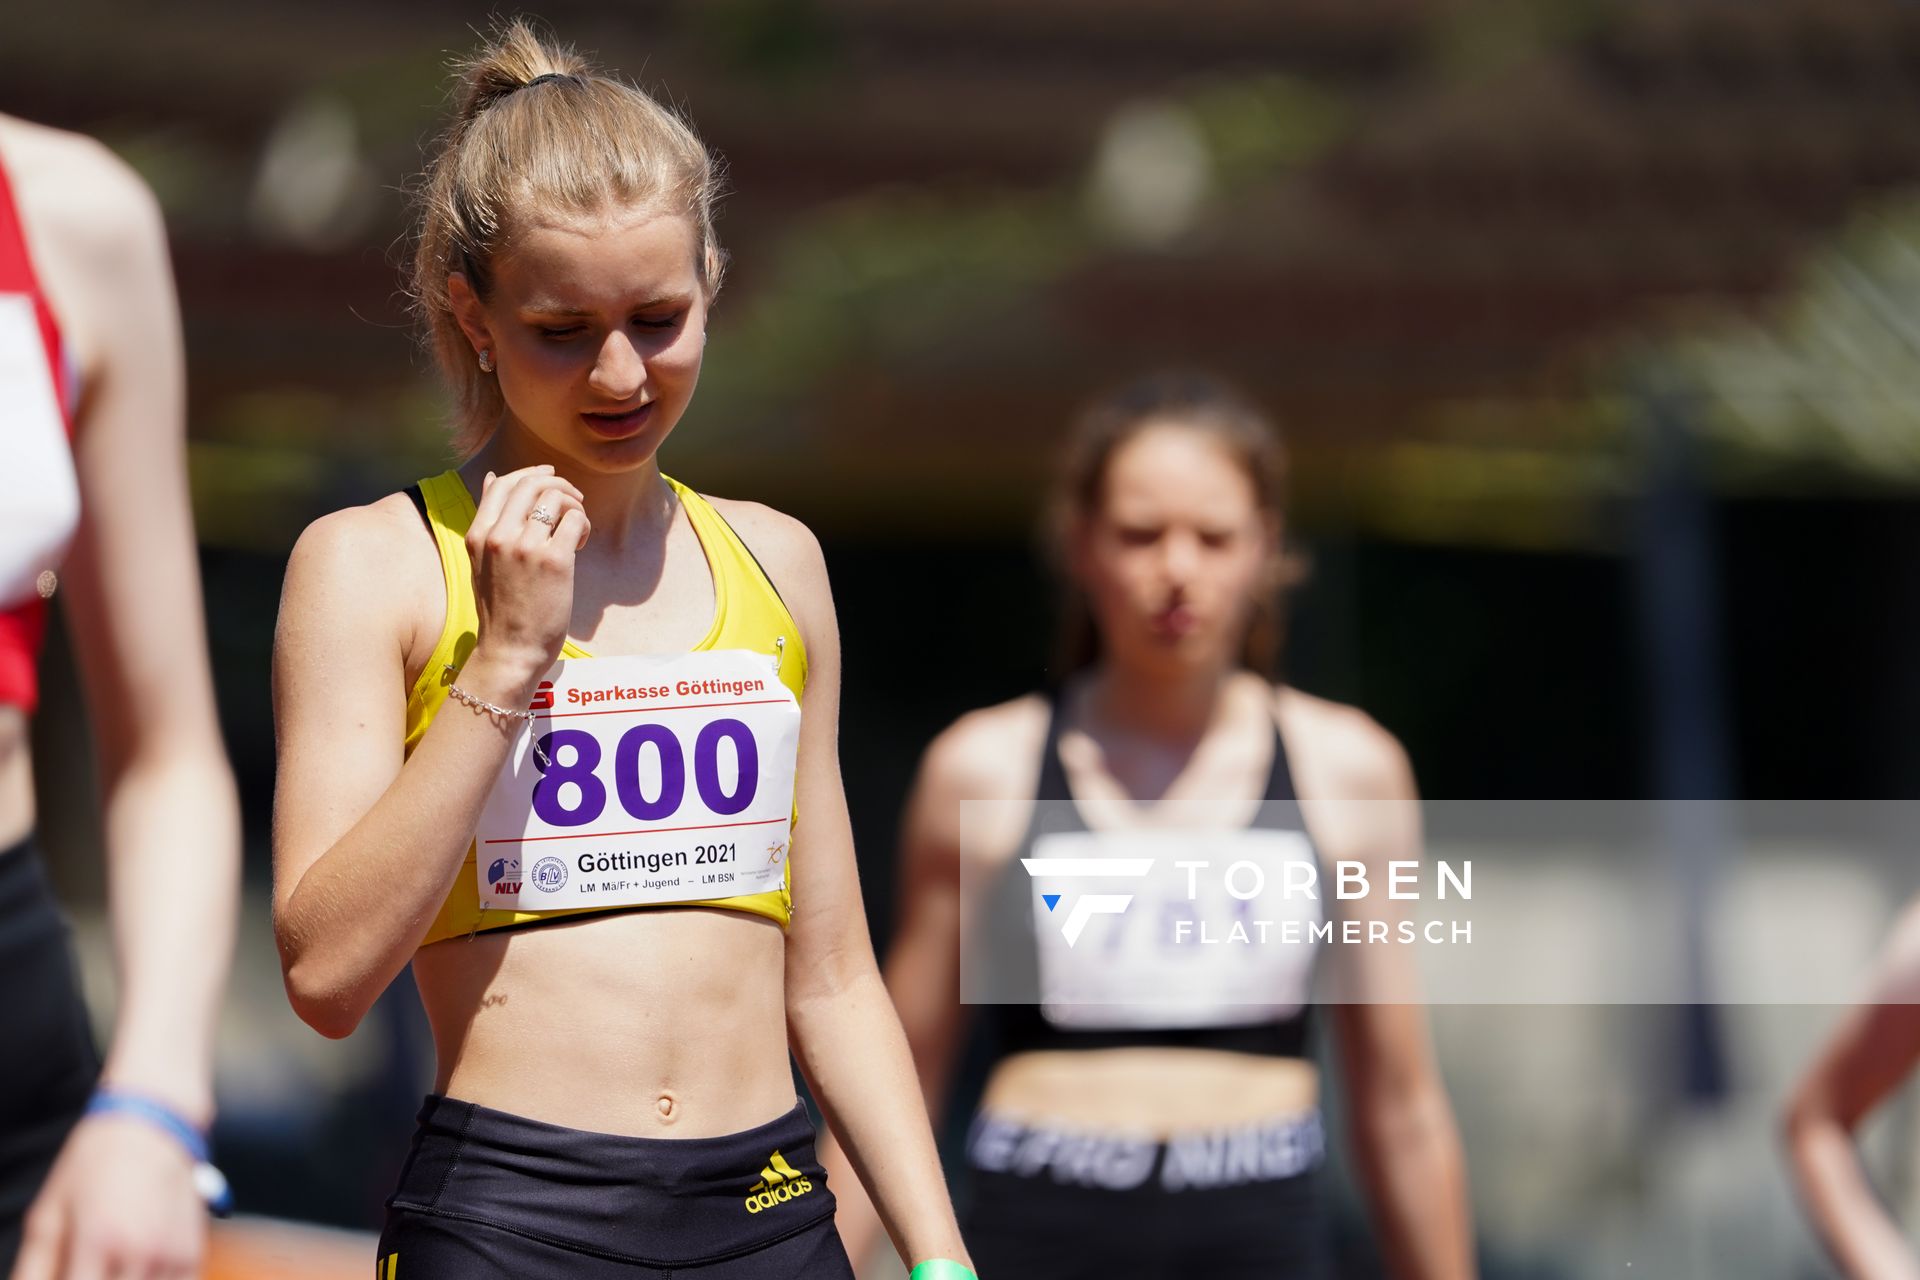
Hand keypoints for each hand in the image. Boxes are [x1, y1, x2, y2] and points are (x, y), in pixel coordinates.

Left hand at [10, 1113, 204, 1279]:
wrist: (154, 1123)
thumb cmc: (92, 1165)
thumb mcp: (47, 1213)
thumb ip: (33, 1269)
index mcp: (99, 1239)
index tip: (65, 1276)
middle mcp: (141, 1250)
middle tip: (84, 1271)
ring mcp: (172, 1253)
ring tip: (109, 1267)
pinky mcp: (192, 1253)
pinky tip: (133, 1271)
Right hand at [463, 465, 590, 693]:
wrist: (510, 651)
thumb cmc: (500, 610)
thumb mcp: (481, 561)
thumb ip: (488, 522)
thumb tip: (492, 477)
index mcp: (477, 535)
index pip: (503, 483)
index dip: (531, 474)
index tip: (550, 477)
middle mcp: (498, 537)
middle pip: (531, 484)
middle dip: (559, 484)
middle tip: (574, 500)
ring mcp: (525, 548)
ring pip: (555, 497)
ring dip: (574, 505)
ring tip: (575, 529)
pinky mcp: (554, 561)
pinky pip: (575, 520)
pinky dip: (583, 525)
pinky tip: (579, 544)